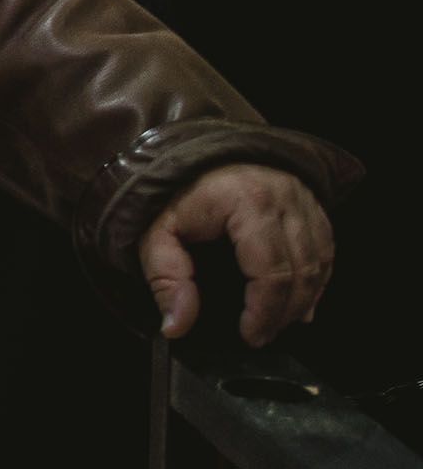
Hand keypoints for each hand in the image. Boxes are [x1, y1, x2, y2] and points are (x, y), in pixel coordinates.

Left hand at [141, 163, 334, 345]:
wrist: (194, 146)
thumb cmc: (175, 188)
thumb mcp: (156, 230)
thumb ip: (166, 276)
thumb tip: (177, 326)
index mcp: (249, 202)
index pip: (272, 272)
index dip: (264, 312)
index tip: (249, 335)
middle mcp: (286, 198)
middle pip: (301, 272)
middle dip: (284, 313)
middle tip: (261, 335)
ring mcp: (304, 199)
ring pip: (319, 264)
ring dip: (303, 300)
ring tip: (277, 322)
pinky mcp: (313, 203)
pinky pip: (325, 250)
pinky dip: (316, 280)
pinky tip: (301, 301)